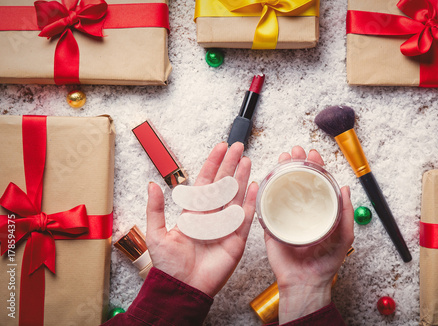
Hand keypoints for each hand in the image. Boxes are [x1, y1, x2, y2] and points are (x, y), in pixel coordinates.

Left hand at [145, 142, 258, 296]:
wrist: (182, 288)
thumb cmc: (169, 265)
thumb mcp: (156, 233)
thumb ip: (155, 208)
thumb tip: (152, 184)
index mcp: (193, 213)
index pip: (205, 182)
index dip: (213, 164)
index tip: (220, 149)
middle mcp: (211, 217)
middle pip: (223, 185)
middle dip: (230, 165)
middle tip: (238, 147)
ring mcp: (225, 227)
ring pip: (235, 197)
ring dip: (241, 178)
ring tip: (246, 161)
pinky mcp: (236, 240)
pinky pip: (245, 218)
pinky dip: (250, 202)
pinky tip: (254, 186)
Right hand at [265, 146, 353, 323]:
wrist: (306, 282)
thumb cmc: (326, 262)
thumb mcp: (344, 235)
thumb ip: (346, 213)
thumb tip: (346, 187)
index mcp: (318, 209)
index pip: (316, 182)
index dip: (315, 166)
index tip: (313, 153)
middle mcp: (301, 209)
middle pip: (297, 180)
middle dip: (296, 162)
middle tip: (295, 150)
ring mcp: (284, 215)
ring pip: (281, 187)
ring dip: (280, 170)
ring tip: (282, 157)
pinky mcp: (270, 224)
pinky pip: (265, 205)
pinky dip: (264, 189)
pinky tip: (266, 177)